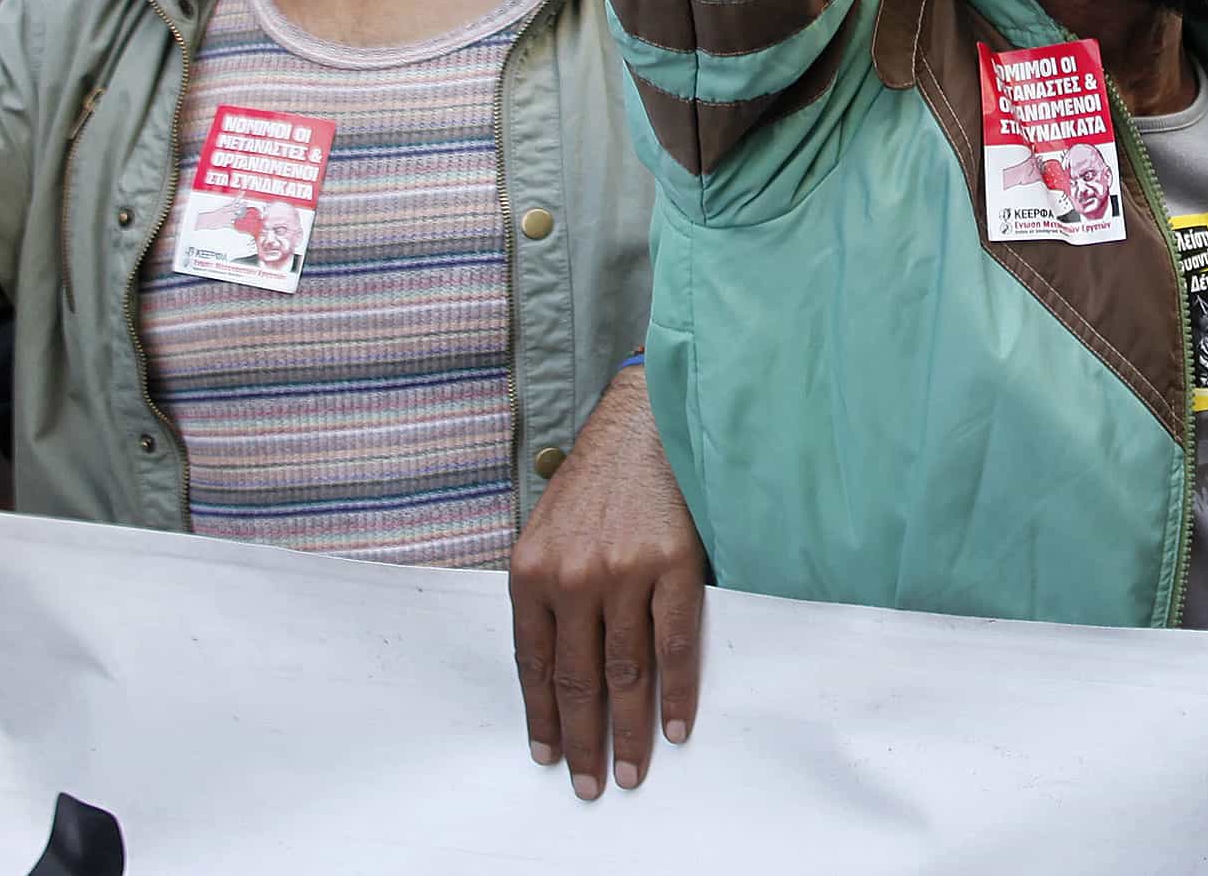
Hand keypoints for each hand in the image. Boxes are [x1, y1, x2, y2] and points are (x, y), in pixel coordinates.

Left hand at [510, 364, 705, 799]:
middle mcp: (572, 578)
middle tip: (589, 785)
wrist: (644, 423)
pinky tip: (674, 727)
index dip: (542, 718)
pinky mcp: (672, 567)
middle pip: (577, 681)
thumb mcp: (546, 532)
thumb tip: (554, 667)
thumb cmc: (597, 481)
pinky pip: (675, 646)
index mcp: (531, 572)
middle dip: (582, 741)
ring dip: (628, 732)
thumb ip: (546, 594)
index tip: (549, 756)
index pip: (533, 666)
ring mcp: (623, 574)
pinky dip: (677, 693)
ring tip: (631, 771)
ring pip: (625, 674)